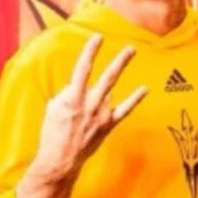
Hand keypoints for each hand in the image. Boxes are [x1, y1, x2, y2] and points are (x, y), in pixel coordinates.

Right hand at [17, 35, 147, 197]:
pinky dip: (134, 99)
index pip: (82, 69)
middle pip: (107, 77)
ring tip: (131, 53)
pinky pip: (124, 110)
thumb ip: (67, 95)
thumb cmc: (53, 134)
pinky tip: (144, 89)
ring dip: (120, 69)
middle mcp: (89, 104)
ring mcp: (100, 115)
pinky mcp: (107, 125)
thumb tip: (77, 88)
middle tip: (130, 48)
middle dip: (119, 61)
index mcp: (72, 98)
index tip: (98, 38)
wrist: (61, 159)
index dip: (90, 52)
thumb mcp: (53, 108)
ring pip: (113, 88)